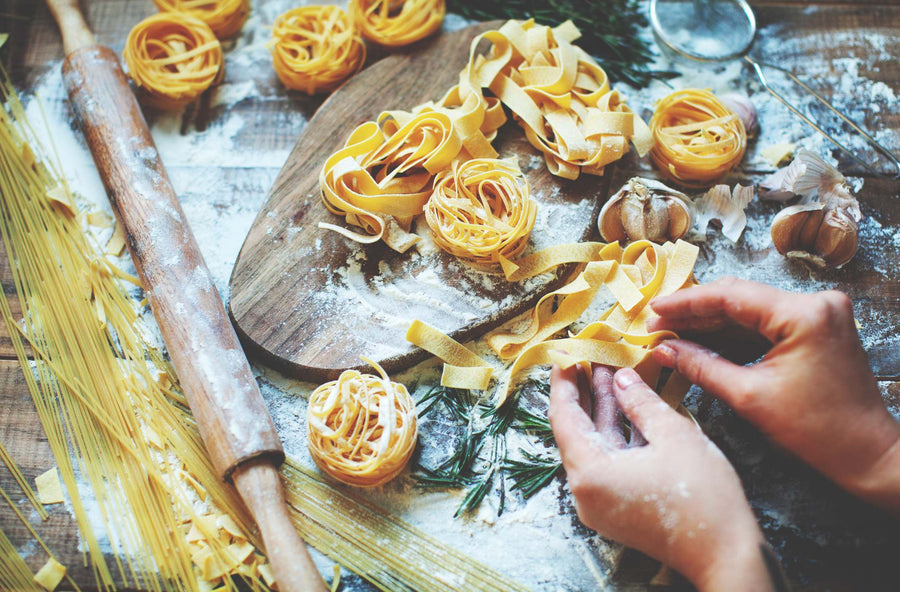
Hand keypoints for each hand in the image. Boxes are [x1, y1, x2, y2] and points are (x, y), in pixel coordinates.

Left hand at [549, 364, 772, 590]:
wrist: (725, 555)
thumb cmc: (703, 496)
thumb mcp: (673, 435)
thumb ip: (640, 401)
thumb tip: (620, 378)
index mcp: (590, 473)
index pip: (563, 417)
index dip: (564, 382)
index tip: (566, 355)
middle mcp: (585, 491)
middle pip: (575, 431)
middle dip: (584, 392)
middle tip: (589, 357)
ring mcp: (600, 503)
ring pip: (593, 446)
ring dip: (603, 411)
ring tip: (609, 372)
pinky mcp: (617, 508)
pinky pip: (607, 462)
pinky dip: (615, 434)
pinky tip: (627, 407)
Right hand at [648, 277, 899, 512]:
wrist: (867, 453)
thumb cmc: (816, 431)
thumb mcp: (749, 397)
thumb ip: (702, 366)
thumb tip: (664, 349)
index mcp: (803, 314)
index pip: (731, 296)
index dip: (686, 302)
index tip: (653, 310)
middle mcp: (815, 302)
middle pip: (740, 298)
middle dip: (695, 313)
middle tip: (656, 326)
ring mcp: (818, 313)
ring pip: (750, 310)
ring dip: (712, 324)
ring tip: (672, 336)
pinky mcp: (816, 327)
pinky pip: (765, 324)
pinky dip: (734, 335)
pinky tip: (702, 343)